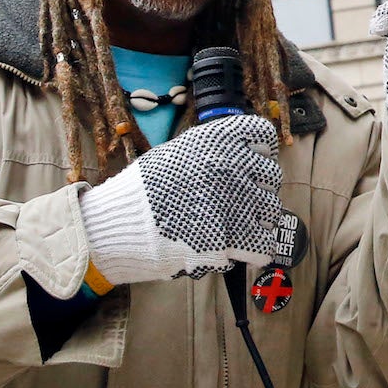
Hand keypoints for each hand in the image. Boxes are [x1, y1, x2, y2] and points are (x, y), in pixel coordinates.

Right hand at [77, 114, 296, 284]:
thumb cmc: (143, 191)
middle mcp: (231, 164)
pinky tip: (241, 251)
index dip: (262, 154)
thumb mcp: (176, 153)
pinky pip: (262, 246)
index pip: (265, 136)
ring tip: (236, 229)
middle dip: (258, 192)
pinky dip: (255, 251)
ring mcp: (234, 201)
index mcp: (217, 140)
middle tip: (240, 205)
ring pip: (271, 212)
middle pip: (272, 178)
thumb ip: (212, 152)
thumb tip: (243, 157)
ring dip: (258, 222)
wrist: (116, 226)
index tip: (252, 167)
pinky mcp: (230, 239)